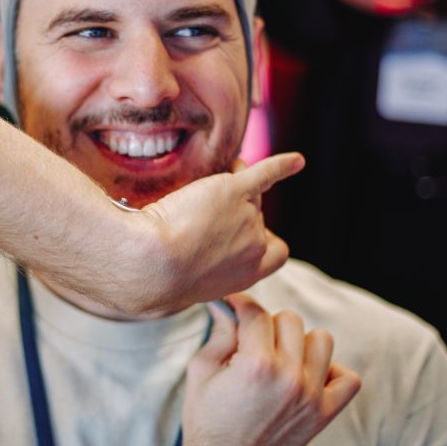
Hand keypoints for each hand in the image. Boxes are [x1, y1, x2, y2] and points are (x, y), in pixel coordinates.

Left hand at [138, 153, 303, 311]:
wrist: (150, 263)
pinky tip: (296, 161)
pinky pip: (266, 174)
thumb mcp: (186, 284)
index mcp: (243, 275)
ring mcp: (248, 218)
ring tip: (211, 183)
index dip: (261, 242)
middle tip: (208, 210)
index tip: (248, 236)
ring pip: (249, 195)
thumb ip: (200, 269)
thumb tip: (190, 256)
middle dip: (236, 213)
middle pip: (255, 220)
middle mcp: (253, 249)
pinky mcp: (236, 192)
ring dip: (235, 185)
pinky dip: (281, 166)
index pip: (271, 256)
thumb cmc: (154, 275)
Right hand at [177, 292, 359, 445]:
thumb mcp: (201, 371)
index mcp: (256, 364)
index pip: (257, 313)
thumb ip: (220, 333)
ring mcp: (311, 396)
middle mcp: (288, 377)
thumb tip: (227, 305)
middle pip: (290, 320)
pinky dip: (332, 372)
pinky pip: (348, 379)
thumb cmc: (206, 421)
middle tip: (253, 342)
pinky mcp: (323, 415)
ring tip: (281, 358)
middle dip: (268, 325)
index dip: (242, 304)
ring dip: (300, 343)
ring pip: (322, 340)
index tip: (235, 307)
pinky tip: (308, 376)